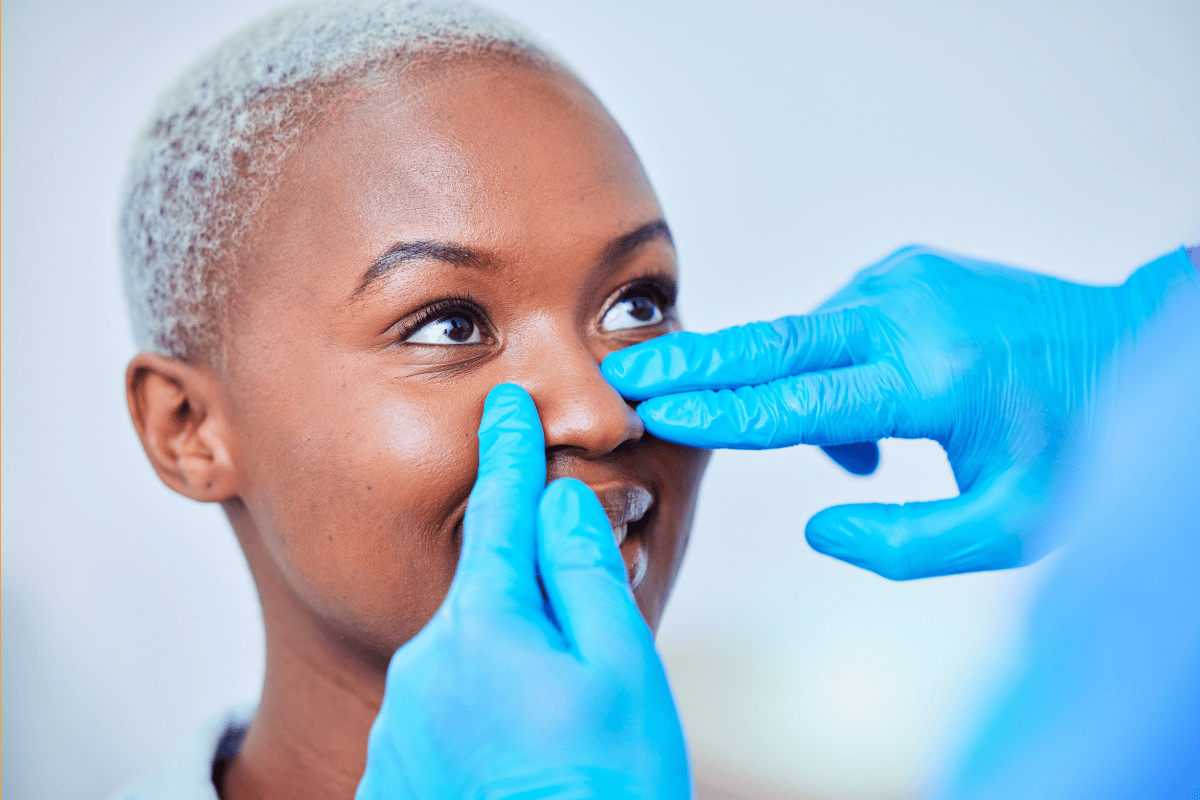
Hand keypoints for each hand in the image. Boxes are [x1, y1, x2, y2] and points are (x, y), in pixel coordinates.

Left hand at [356, 384, 688, 799]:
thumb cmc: (602, 788)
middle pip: (488, 591)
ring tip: (564, 731)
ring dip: (515, 663)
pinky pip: (451, 709)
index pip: (497, 512)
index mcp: (482, 623)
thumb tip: (557, 500)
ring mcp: (406, 718)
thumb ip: (583, 572)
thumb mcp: (619, 668)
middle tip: (588, 654)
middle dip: (534, 594)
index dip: (507, 453)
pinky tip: (523, 757)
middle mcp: (426, 660)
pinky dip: (489, 714)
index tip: (503, 406)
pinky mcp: (399, 767)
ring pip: (472, 654)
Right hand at [602, 246, 1195, 579]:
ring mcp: (906, 280)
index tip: (652, 409)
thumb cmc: (1077, 445)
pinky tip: (878, 417)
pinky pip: (836, 325)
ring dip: (793, 394)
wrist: (1128, 346)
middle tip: (626, 373)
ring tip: (861, 457)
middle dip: (694, 362)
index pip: (798, 402)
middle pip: (774, 342)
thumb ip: (904, 546)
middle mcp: (909, 313)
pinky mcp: (906, 269)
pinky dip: (831, 371)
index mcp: (932, 379)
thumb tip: (819, 525)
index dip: (719, 412)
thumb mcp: (1010, 528)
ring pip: (805, 341)